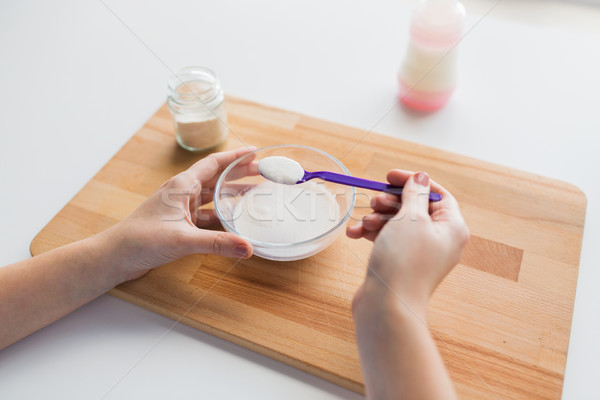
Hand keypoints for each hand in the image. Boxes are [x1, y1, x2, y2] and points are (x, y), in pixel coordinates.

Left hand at [100, 147, 256, 282]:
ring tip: (255, 193)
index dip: (236, 156)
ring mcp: (180, 208)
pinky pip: (206, 214)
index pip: (214, 163)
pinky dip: (221, 214)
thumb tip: (247, 247)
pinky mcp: (178, 223)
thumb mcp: (183, 239)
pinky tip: (234, 219)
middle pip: (216, 177)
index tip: (255, 152)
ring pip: (212, 196)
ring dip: (232, 193)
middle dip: (239, 173)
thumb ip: (217, 243)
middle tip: (263, 172)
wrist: (115, 256)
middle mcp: (182, 192)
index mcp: (182, 185)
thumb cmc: (140, 240)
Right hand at [348, 170, 468, 317]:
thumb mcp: (410, 218)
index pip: (437, 194)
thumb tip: (421, 177)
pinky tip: (354, 234)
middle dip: (390, 202)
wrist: (387, 307)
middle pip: (415, 207)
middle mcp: (440, 241)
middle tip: (374, 201)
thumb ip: (415, 193)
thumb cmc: (404, 261)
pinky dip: (371, 234)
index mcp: (452, 228)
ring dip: (377, 218)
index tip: (390, 176)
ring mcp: (420, 254)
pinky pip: (388, 240)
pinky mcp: (401, 264)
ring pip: (398, 223)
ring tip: (364, 223)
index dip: (414, 181)